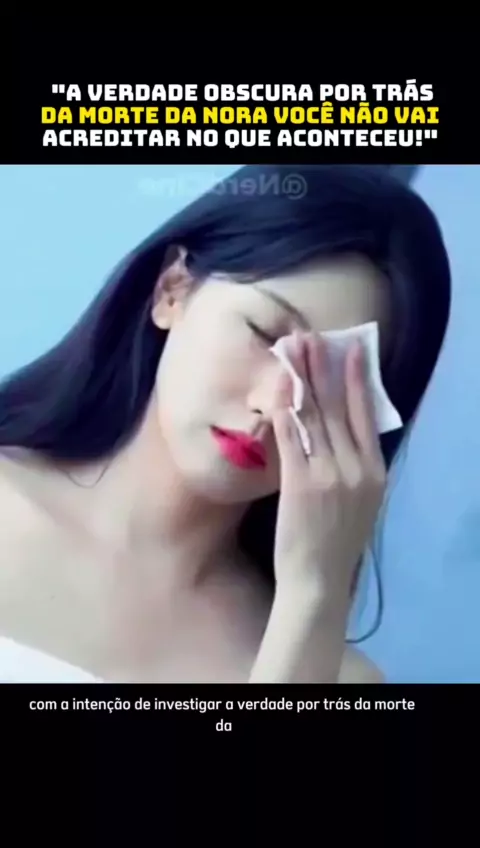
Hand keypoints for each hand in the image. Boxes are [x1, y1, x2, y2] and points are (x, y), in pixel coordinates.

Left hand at [271, 331, 386, 597]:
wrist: (319, 580)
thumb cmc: (338, 542)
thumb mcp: (362, 502)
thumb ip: (356, 466)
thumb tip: (342, 430)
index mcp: (374, 472)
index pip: (366, 415)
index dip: (357, 380)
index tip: (351, 350)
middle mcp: (355, 468)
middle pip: (337, 408)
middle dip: (322, 369)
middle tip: (311, 338)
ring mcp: (327, 474)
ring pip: (313, 417)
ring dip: (301, 380)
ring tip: (292, 353)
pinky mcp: (300, 483)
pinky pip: (291, 438)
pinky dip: (284, 411)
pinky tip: (278, 390)